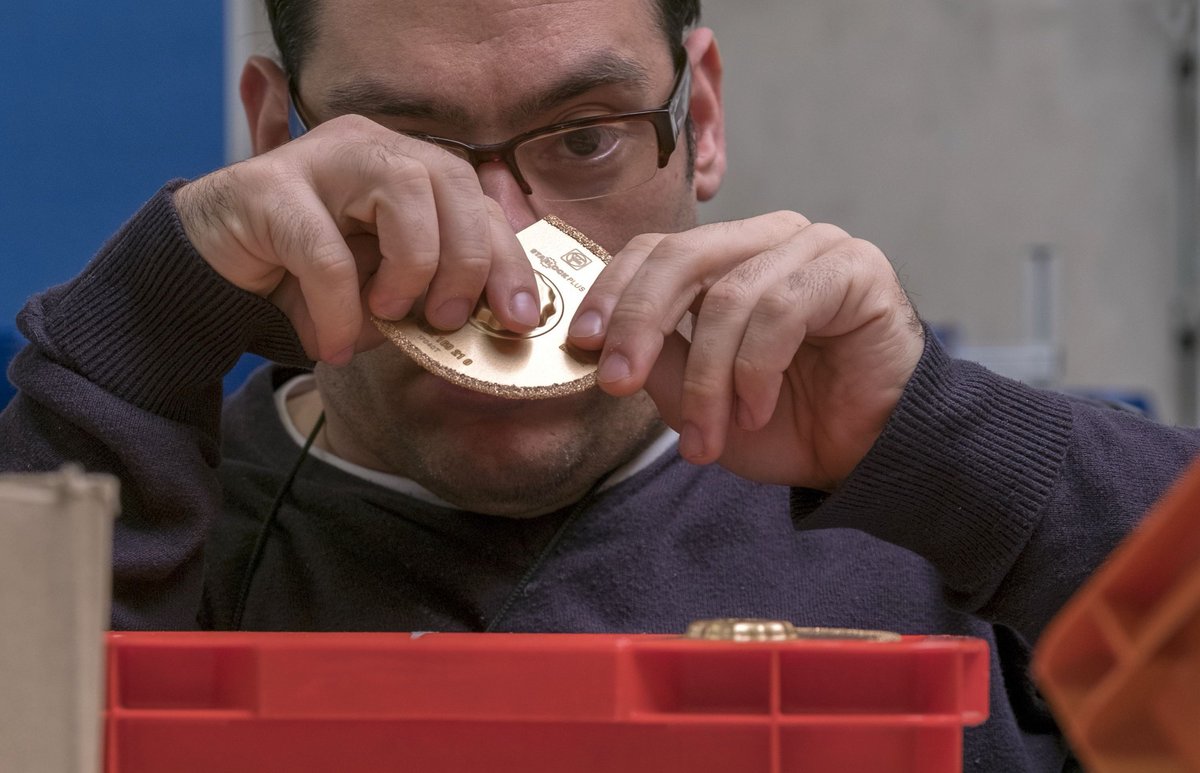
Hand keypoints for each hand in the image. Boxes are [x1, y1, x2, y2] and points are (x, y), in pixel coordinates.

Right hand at [173, 115, 540, 364]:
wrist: (212, 278)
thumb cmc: (308, 284)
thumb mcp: (384, 294)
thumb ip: (433, 296)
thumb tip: (492, 324)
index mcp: (407, 166)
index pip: (478, 200)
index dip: (507, 258)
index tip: (521, 317)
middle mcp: (369, 146)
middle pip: (452, 181)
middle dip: (466, 261)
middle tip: (448, 319)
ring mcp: (318, 157)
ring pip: (402, 192)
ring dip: (411, 267)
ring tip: (388, 313)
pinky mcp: (267, 188)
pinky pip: (326, 252)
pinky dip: (339, 309)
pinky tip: (333, 343)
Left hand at [567, 211, 924, 490]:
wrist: (865, 456)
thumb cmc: (786, 423)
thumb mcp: (698, 400)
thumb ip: (656, 361)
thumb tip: (602, 341)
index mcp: (728, 259)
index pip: (655, 250)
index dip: (612, 293)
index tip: (581, 344)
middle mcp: (768, 240)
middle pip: (681, 257)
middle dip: (639, 323)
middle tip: (618, 383)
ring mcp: (814, 246)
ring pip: (728, 296)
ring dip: (707, 378)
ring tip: (707, 436)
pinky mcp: (855, 268)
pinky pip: (781, 309)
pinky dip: (755, 371)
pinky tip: (757, 409)